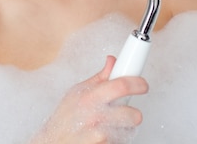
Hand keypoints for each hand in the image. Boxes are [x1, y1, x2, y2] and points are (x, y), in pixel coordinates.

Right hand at [32, 56, 147, 143]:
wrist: (54, 142)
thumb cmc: (64, 118)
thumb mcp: (77, 92)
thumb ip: (99, 78)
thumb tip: (112, 61)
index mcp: (90, 97)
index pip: (121, 86)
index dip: (137, 83)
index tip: (143, 85)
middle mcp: (96, 116)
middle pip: (133, 114)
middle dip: (133, 113)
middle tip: (124, 111)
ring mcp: (100, 135)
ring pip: (129, 130)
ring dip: (123, 128)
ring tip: (109, 125)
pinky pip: (121, 141)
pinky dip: (116, 139)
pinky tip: (103, 136)